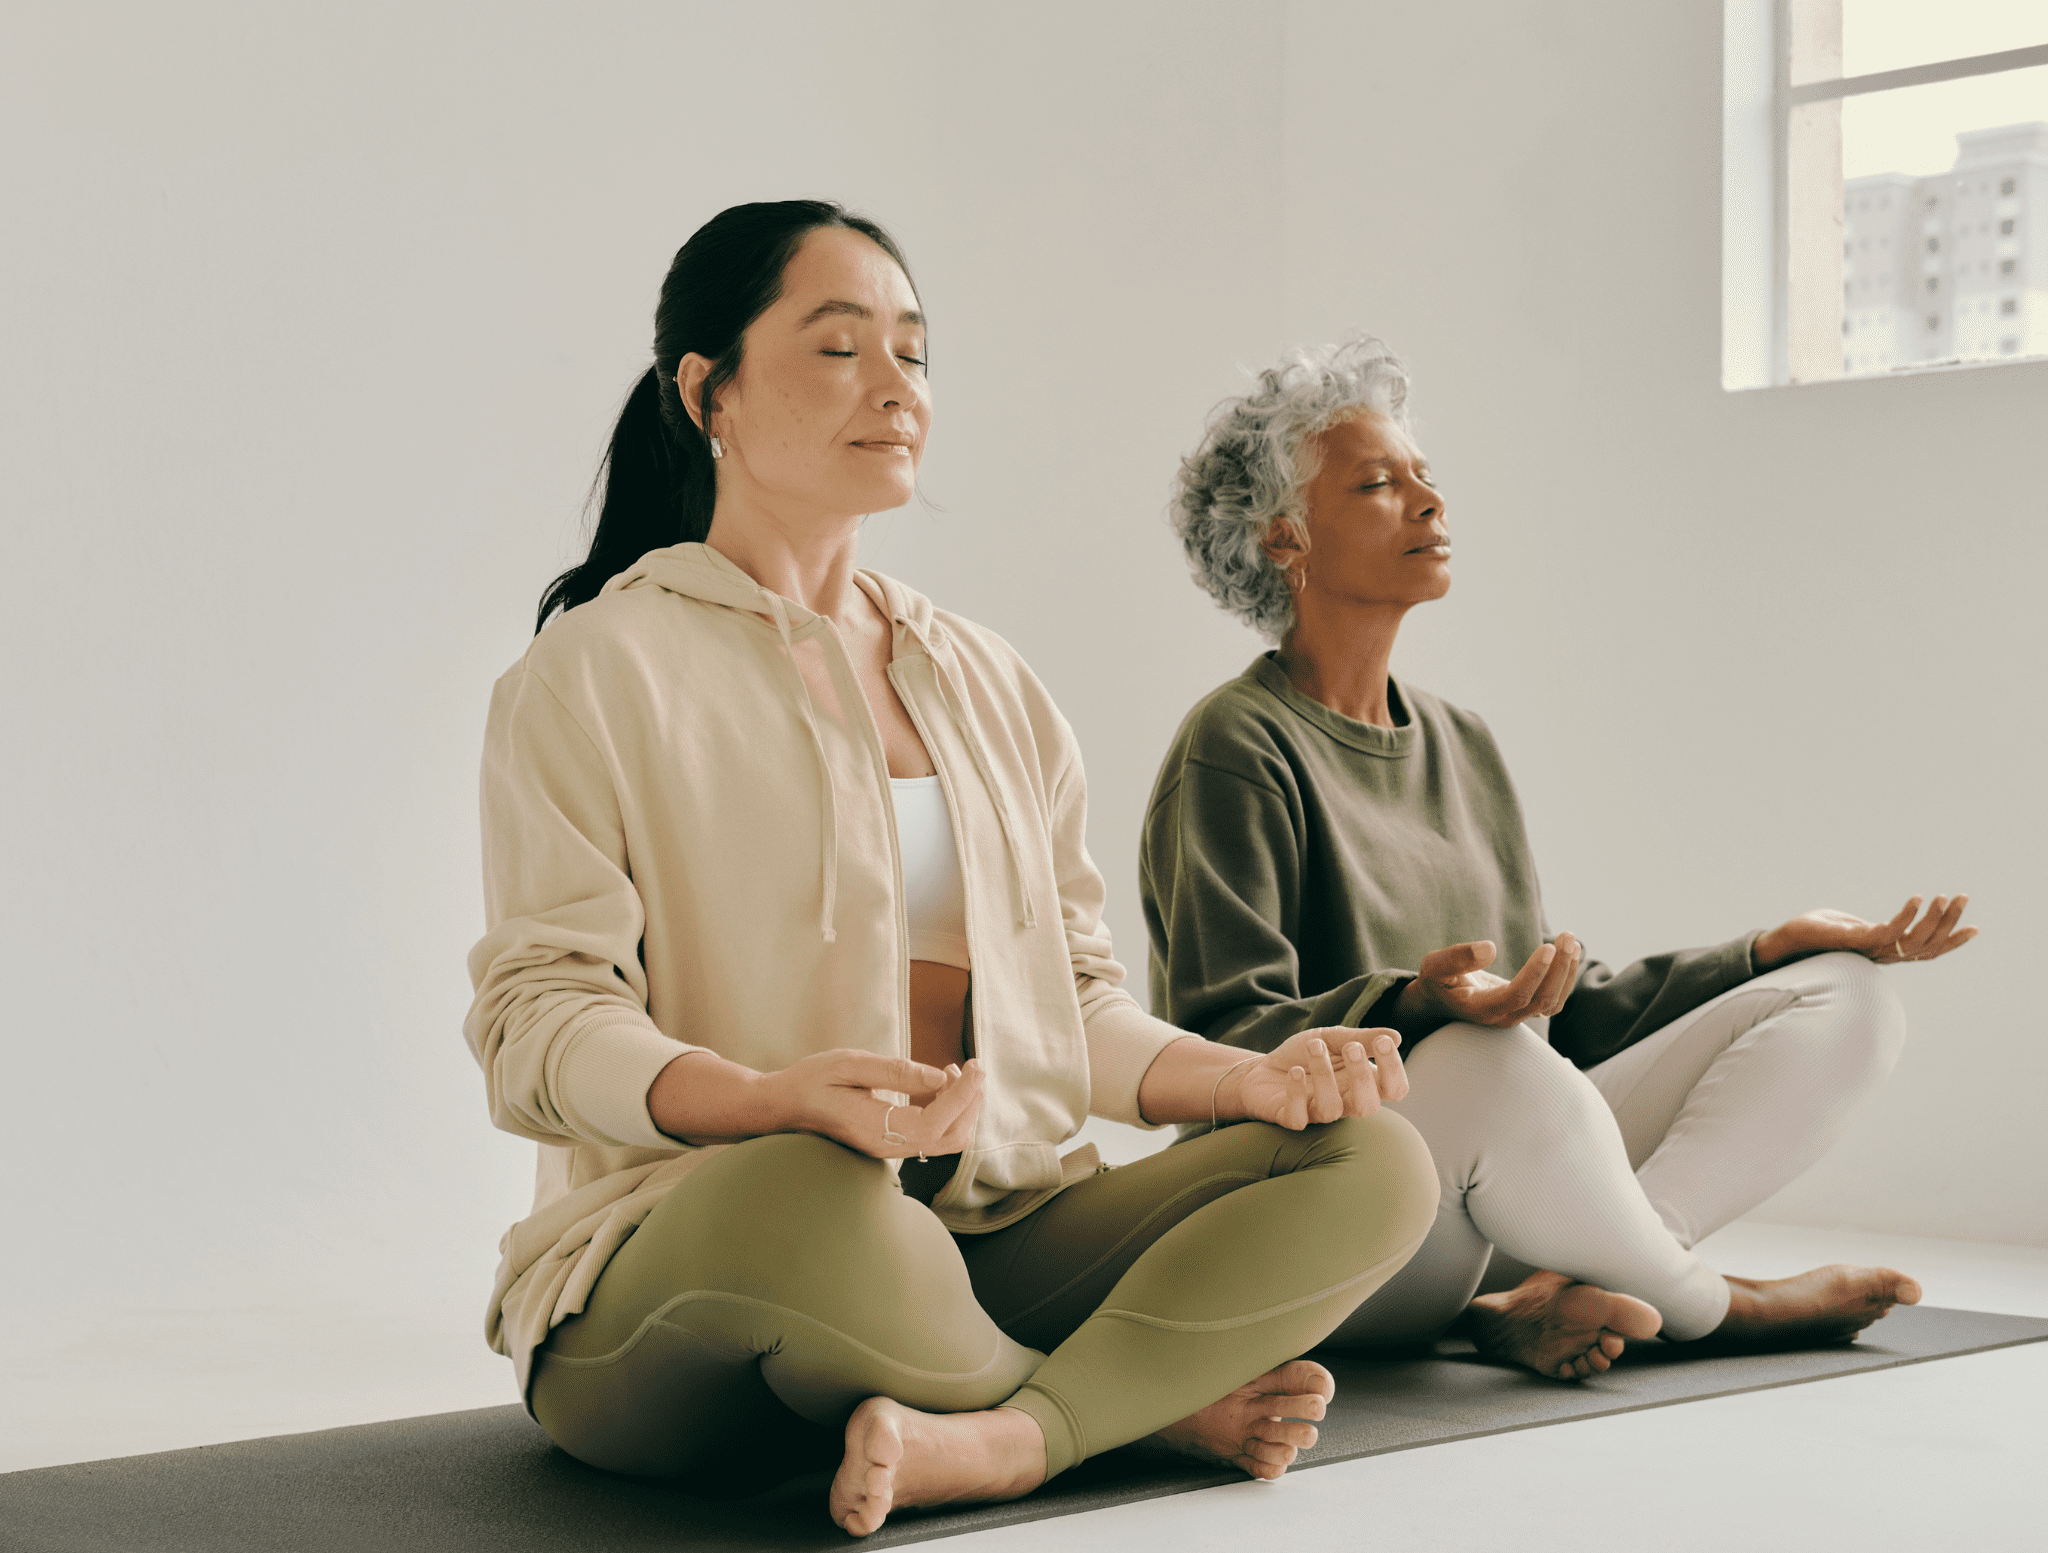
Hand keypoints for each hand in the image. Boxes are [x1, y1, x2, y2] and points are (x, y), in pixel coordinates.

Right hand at [772, 1050, 985, 1159]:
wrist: (783, 1107)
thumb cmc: (811, 1081)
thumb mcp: (849, 1063)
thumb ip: (895, 1071)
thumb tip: (940, 1077)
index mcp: (873, 1127)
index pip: (934, 1123)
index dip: (963, 1096)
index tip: (976, 1066)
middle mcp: (884, 1147)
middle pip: (949, 1137)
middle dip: (970, 1102)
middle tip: (972, 1066)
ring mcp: (888, 1150)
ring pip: (944, 1141)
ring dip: (961, 1108)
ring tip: (956, 1073)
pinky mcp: (890, 1146)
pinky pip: (931, 1137)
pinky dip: (948, 1112)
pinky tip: (940, 1086)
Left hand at [1226, 1029, 1408, 1129]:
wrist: (1260, 1068)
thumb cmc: (1303, 1055)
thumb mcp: (1332, 1038)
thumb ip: (1361, 1038)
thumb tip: (1396, 1036)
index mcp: (1362, 1083)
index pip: (1394, 1089)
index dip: (1394, 1070)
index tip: (1383, 1042)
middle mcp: (1344, 1102)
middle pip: (1368, 1106)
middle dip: (1363, 1076)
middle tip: (1352, 1047)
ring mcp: (1317, 1112)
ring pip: (1332, 1109)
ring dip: (1324, 1075)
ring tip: (1315, 1046)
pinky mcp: (1291, 1118)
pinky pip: (1298, 1117)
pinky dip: (1297, 1092)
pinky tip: (1294, 1071)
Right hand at [1394, 934, 1582, 1028]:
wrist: (1440, 1000)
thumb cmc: (1437, 982)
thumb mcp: (1435, 966)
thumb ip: (1457, 958)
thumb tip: (1490, 947)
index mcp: (1481, 1008)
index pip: (1516, 995)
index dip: (1535, 973)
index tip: (1548, 947)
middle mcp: (1503, 1017)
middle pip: (1542, 1000)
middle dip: (1559, 968)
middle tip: (1567, 937)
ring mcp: (1516, 1015)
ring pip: (1552, 1002)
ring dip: (1566, 972)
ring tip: (1571, 940)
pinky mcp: (1524, 1008)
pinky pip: (1553, 1000)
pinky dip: (1565, 978)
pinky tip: (1569, 953)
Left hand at [1753, 895, 1977, 970]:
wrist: (1783, 942)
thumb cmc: (1815, 933)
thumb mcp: (1852, 928)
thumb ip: (1874, 930)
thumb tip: (1890, 928)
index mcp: (1885, 951)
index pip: (1926, 950)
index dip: (1951, 941)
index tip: (1975, 927)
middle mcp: (1881, 955)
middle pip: (1927, 945)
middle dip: (1949, 922)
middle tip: (1963, 897)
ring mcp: (1869, 950)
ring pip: (1913, 940)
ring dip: (1934, 918)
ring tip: (1946, 896)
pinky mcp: (1854, 941)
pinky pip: (1888, 932)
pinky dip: (1905, 916)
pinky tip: (1917, 898)